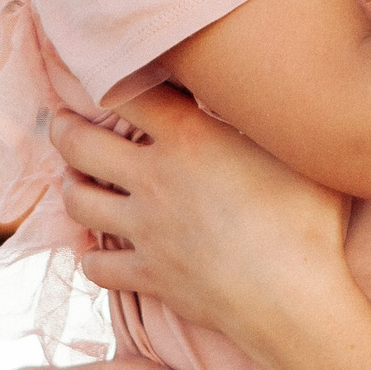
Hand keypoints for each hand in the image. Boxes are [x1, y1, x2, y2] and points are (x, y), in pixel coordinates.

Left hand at [60, 90, 355, 350]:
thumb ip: (261, 117)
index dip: (103, 74)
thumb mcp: (293, 148)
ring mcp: (145, 230)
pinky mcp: (148, 275)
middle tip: (63, 121)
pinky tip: (102, 250)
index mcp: (186, 138)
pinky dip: (94, 256)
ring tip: (77, 178)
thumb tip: (254, 92)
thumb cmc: (307, 220)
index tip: (99, 70)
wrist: (293, 300)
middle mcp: (153, 179)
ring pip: (78, 201)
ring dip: (71, 186)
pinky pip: (98, 266)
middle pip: (79, 144)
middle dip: (63, 128)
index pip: (123, 91)